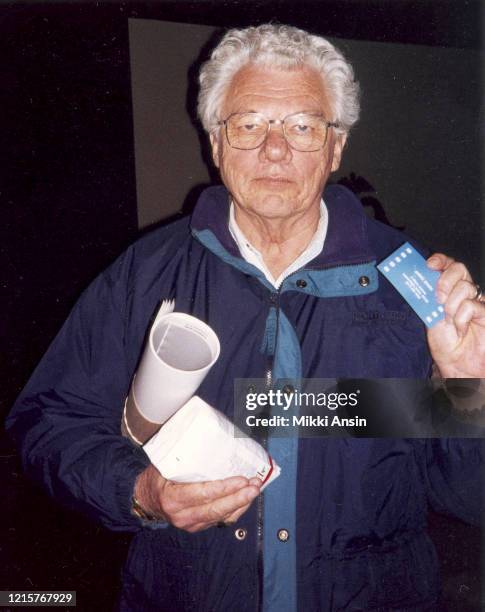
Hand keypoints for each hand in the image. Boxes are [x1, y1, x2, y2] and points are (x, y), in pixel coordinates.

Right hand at [134, 464, 260, 531]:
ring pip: (221, 517)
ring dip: (241, 504)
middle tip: (255, 485)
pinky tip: (245, 500)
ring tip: (255, 490)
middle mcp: (182, 515)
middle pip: (216, 509)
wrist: (145, 500)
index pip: (202, 494)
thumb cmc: (156, 478)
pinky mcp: (198, 527)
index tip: (241, 479)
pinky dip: (235, 510)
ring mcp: (191, 524)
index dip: (224, 488)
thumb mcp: (164, 466)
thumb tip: (208, 441)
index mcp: (173, 498)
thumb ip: (183, 458)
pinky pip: (220, 520)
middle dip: (239, 497)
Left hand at [426, 253, 484, 377]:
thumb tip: (418, 280)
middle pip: (459, 268)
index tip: (430, 264)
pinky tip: (460, 330)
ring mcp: (477, 300)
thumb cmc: (444, 340)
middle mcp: (464, 290)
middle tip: (438, 298)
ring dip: (451, 306)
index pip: (447, 265)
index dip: (440, 260)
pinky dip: (461, 319)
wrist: (457, 362)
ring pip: (465, 287)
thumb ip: (427, 297)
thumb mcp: (430, 315)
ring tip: (449, 321)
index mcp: (449, 288)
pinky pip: (470, 306)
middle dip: (445, 281)